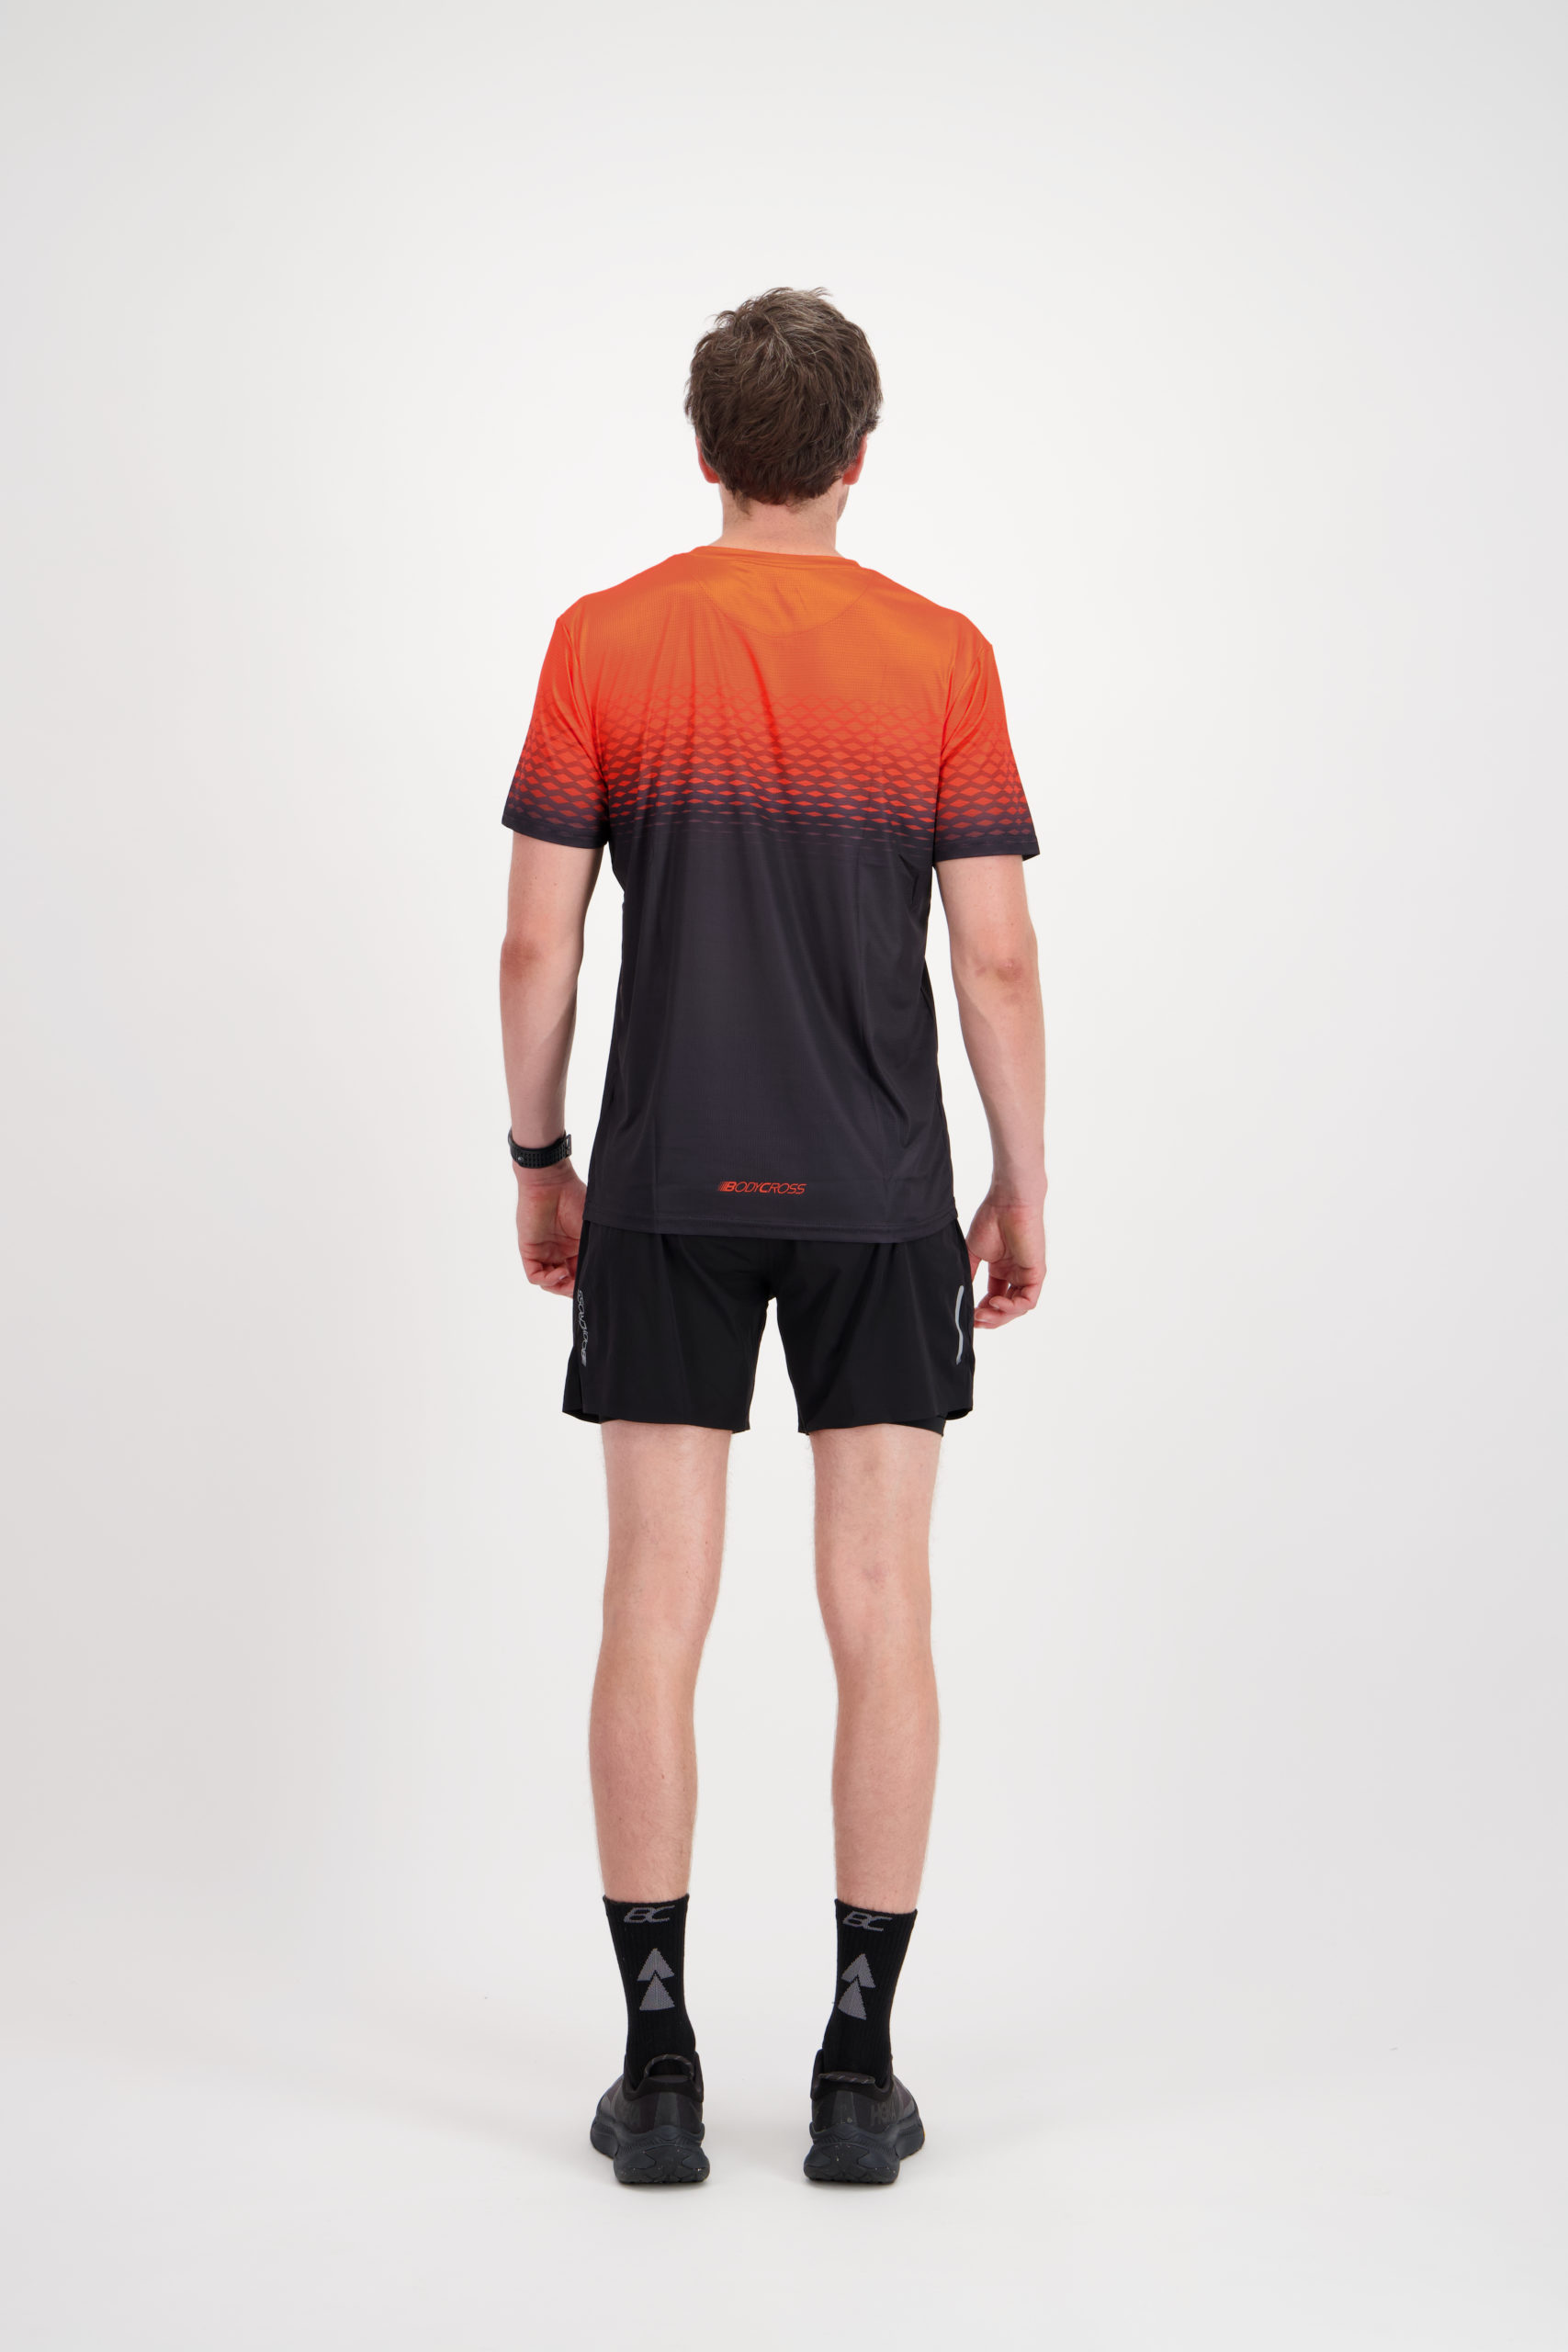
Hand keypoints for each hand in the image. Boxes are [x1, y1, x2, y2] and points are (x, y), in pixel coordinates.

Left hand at [515, 1166, 585, 1294]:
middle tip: (581, 1288)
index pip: (579, 1274)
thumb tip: (606, 1274)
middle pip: (564, 1282)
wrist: (551, 1181)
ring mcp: (544, 1252)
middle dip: (573, 1289)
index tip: (596, 1285)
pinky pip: (535, 1275)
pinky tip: (560, 1272)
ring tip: (569, 1279)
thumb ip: (595, 1252)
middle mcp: (559, 1252)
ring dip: (560, 1287)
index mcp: (575, 1247)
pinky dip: (547, 1280)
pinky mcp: (529, 1251)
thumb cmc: (575, 1199)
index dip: (585, 1283)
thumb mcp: (591, 1230)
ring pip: (549, 1283)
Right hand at [965, 1186, 1045, 1328]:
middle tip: (974, 1320)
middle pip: (1005, 1307)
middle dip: (990, 1318)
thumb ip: (968, 1273)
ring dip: (999, 1315)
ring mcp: (1026, 1274)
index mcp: (1002, 1269)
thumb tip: (959, 1294)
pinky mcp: (1036, 1273)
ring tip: (982, 1314)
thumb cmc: (991, 1219)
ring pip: (1017, 1308)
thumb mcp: (973, 1252)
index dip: (982, 1310)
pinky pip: (1028, 1301)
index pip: (994, 1298)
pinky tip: (995, 1301)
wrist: (1007, 1201)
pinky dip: (1011, 1306)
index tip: (968, 1315)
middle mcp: (1015, 1274)